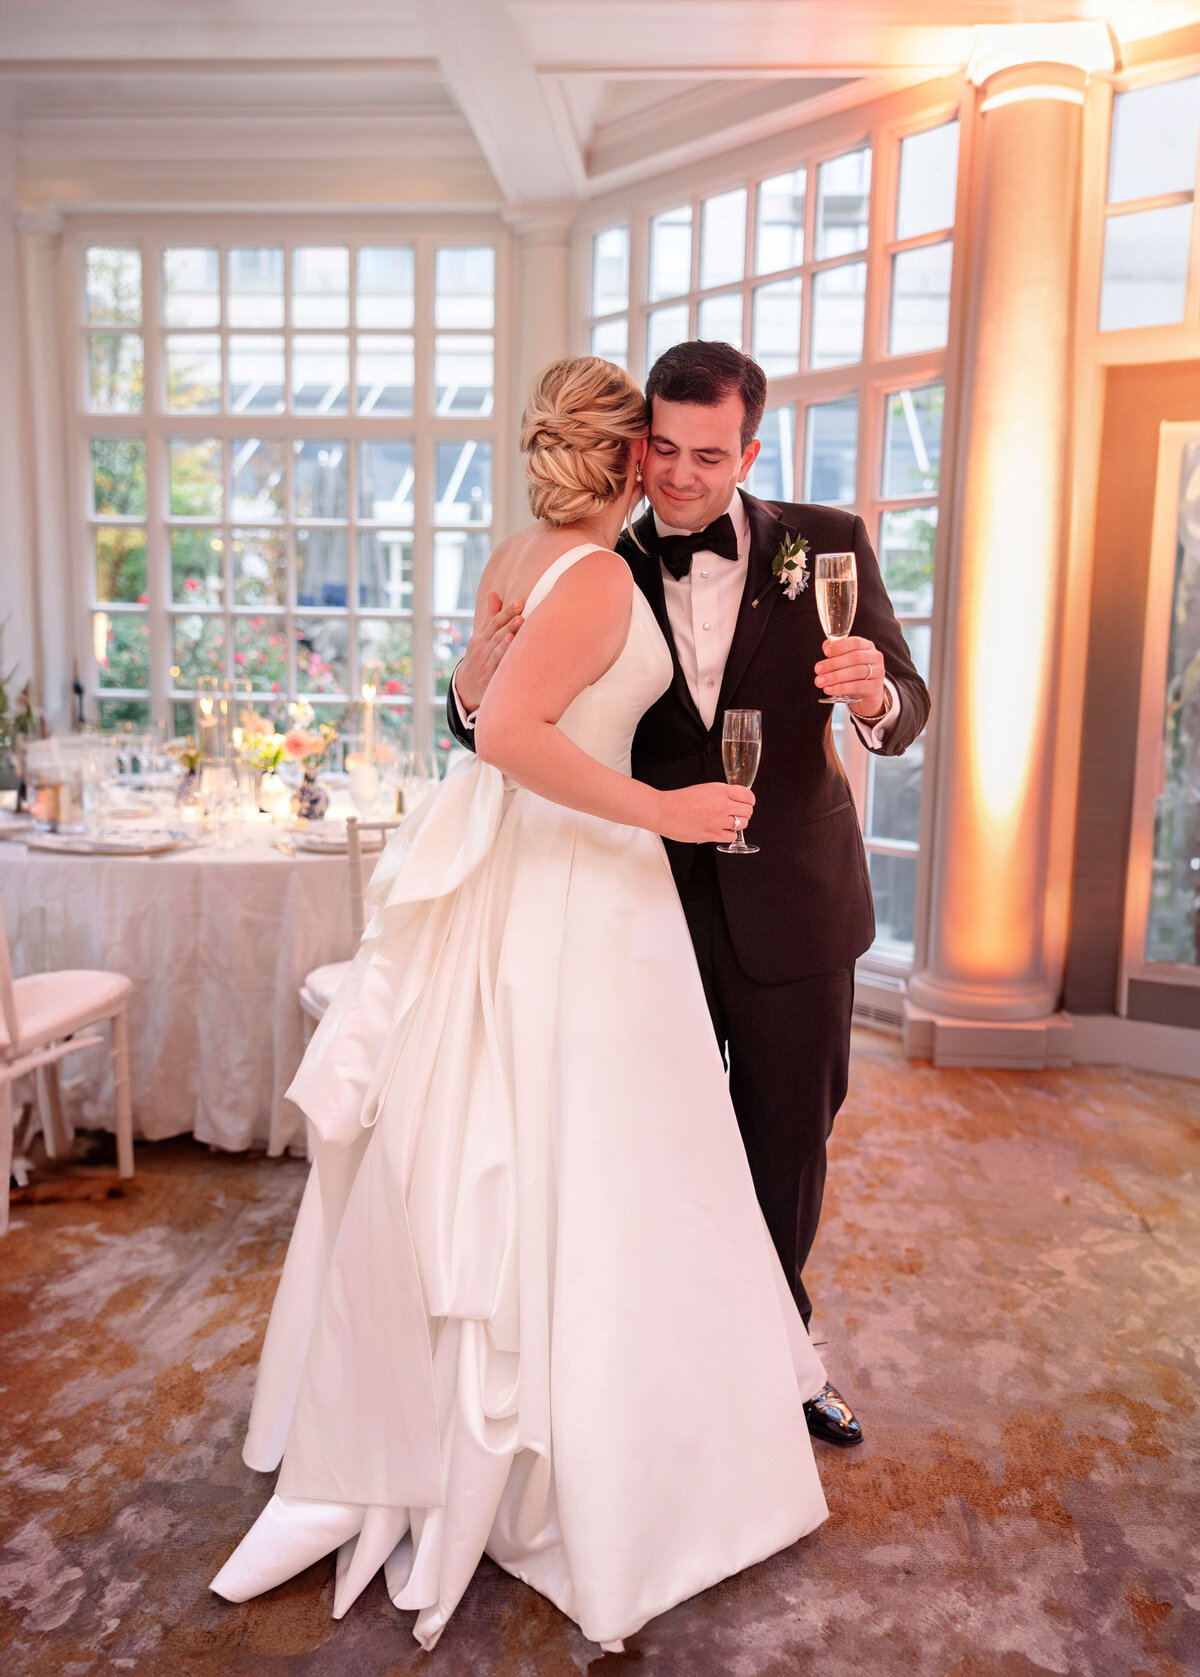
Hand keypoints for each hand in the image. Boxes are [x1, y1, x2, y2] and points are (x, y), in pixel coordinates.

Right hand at [455, 592, 523, 713]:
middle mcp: (483, 648)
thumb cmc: (479, 655)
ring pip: (497, 650)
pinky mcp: (490, 678)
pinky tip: (512, 656)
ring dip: (507, 641)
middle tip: (521, 614)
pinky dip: (504, 662)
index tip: (519, 602)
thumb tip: (492, 592)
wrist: (466, 686)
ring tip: (516, 632)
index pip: (494, 621)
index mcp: (481, 637)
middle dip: (509, 623)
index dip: (506, 612)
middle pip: (497, 633)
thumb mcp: (480, 635)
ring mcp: (486, 663)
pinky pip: (498, 669)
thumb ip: (490, 615)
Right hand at [660, 782, 754, 844]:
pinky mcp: (712, 834)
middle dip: (744, 813)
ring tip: (726, 823)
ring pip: (743, 824)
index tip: (746, 803)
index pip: (748, 795)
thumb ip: (721, 794)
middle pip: (748, 811)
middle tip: (736, 814)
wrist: (664, 811)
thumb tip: (733, 800)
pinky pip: (732, 836)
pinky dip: (728, 834)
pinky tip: (720, 831)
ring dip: (737, 824)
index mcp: (720, 790)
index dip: (749, 800)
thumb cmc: (679, 800)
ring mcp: (718, 820)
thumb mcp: (704, 789)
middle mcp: (722, 804)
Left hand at [814, 636, 886, 717]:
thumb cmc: (854, 674)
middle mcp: (875, 657)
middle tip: (818, 670)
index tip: (826, 652)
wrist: (867, 694)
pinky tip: (829, 689)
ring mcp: (878, 672)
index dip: (840, 646)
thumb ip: (836, 652)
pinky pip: (857, 686)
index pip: (855, 642)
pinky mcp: (876, 687)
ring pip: (856, 672)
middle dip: (833, 664)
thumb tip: (826, 645)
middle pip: (854, 658)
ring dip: (835, 677)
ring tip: (820, 681)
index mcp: (867, 646)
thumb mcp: (845, 661)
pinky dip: (841, 688)